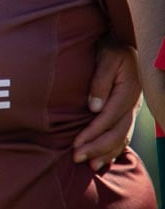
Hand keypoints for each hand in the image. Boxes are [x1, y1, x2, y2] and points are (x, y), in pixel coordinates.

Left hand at [72, 43, 140, 170]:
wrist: (122, 43)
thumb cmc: (110, 48)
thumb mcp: (106, 57)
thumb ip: (100, 81)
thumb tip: (93, 107)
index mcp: (129, 89)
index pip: (110, 116)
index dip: (94, 132)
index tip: (76, 144)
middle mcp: (133, 102)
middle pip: (117, 131)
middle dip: (97, 147)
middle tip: (76, 158)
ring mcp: (132, 109)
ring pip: (122, 136)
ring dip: (105, 152)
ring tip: (90, 165)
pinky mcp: (127, 112)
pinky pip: (123, 134)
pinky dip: (113, 148)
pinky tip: (102, 159)